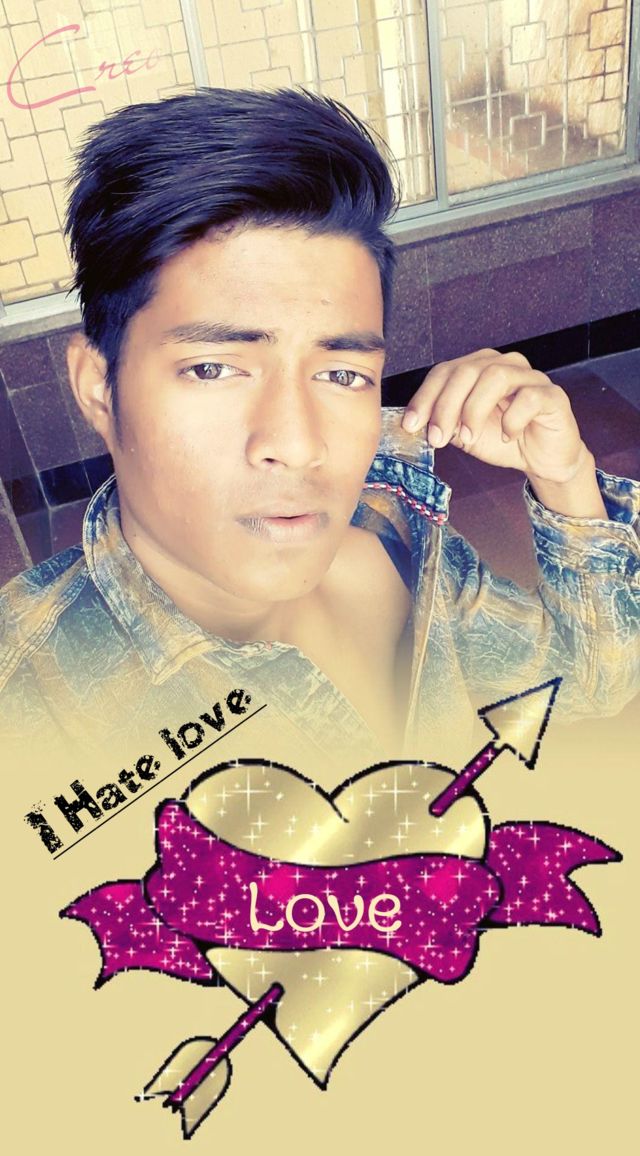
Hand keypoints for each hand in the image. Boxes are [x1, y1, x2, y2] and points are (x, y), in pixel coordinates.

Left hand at [401, 348, 590, 483]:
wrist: (542, 460)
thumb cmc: (502, 440)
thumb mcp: (462, 433)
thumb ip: (441, 423)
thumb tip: (413, 424)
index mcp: (479, 368)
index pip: (445, 371)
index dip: (425, 397)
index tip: (411, 425)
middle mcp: (504, 365)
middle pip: (467, 371)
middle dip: (446, 406)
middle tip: (437, 438)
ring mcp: (530, 377)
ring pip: (495, 377)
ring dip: (475, 410)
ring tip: (469, 438)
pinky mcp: (552, 395)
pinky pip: (529, 398)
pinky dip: (512, 419)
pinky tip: (507, 436)